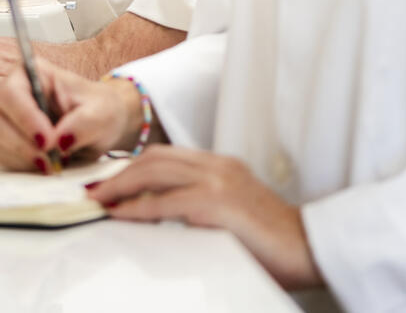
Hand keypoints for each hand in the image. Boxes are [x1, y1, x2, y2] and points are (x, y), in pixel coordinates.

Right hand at [0, 63, 139, 172]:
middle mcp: (12, 94)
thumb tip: (60, 140)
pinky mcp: (7, 141)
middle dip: (22, 144)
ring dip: (23, 157)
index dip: (26, 118)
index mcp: (32, 73)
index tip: (48, 141)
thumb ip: (83, 123)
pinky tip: (45, 164)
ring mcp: (6, 118)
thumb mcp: (101, 113)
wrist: (101, 127)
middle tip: (50, 161)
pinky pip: (2, 157)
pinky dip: (22, 165)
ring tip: (54, 163)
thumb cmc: (100, 110)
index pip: (13, 93)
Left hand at [84, 146, 321, 290]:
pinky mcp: (218, 203)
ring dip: (120, 185)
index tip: (110, 183)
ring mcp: (218, 180)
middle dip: (119, 173)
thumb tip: (161, 222)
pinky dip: (137, 207)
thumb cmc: (273, 242)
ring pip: (154, 172)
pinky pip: (166, 202)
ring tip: (99, 200)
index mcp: (221, 166)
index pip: (166, 156)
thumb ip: (200, 210)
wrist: (312, 248)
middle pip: (154, 158)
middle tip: (94, 190)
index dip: (133, 168)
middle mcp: (217, 166)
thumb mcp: (231, 216)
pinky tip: (119, 214)